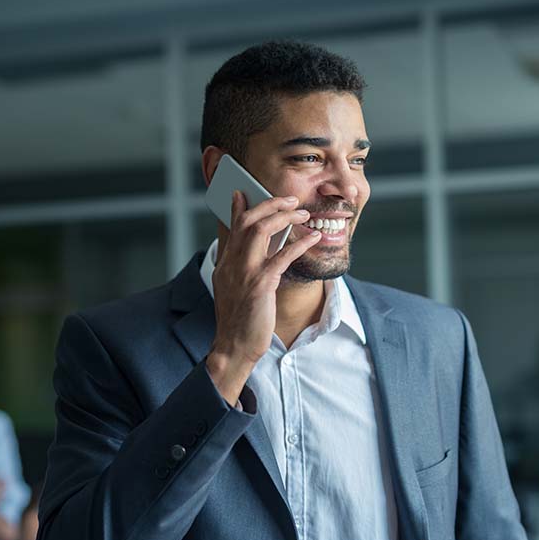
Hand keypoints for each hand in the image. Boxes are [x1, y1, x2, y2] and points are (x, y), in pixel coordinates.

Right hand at [207, 191, 320, 403]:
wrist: (233, 347)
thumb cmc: (238, 321)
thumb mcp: (233, 289)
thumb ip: (240, 267)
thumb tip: (254, 252)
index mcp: (225, 264)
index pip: (231, 227)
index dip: (238, 207)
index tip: (243, 192)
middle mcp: (232, 263)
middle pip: (247, 220)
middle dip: (269, 204)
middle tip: (289, 200)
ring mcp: (245, 273)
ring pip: (260, 230)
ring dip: (283, 216)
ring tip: (302, 213)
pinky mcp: (261, 285)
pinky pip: (282, 256)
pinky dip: (300, 243)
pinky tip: (313, 238)